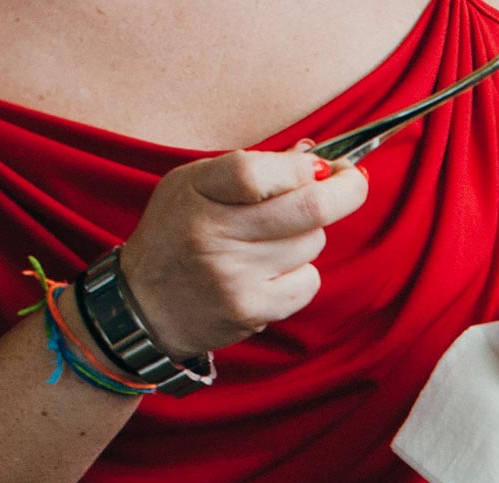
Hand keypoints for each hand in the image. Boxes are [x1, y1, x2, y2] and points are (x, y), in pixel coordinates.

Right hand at [118, 148, 371, 360]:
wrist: (146, 306)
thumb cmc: (178, 234)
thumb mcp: (195, 186)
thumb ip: (250, 169)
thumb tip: (315, 157)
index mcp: (196, 191)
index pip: (257, 171)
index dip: (301, 166)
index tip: (322, 164)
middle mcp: (213, 232)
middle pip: (309, 207)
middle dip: (346, 190)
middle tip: (352, 181)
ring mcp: (234, 275)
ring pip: (312, 243)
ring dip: (309, 236)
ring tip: (275, 240)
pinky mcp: (252, 310)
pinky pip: (308, 282)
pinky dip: (302, 273)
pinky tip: (272, 273)